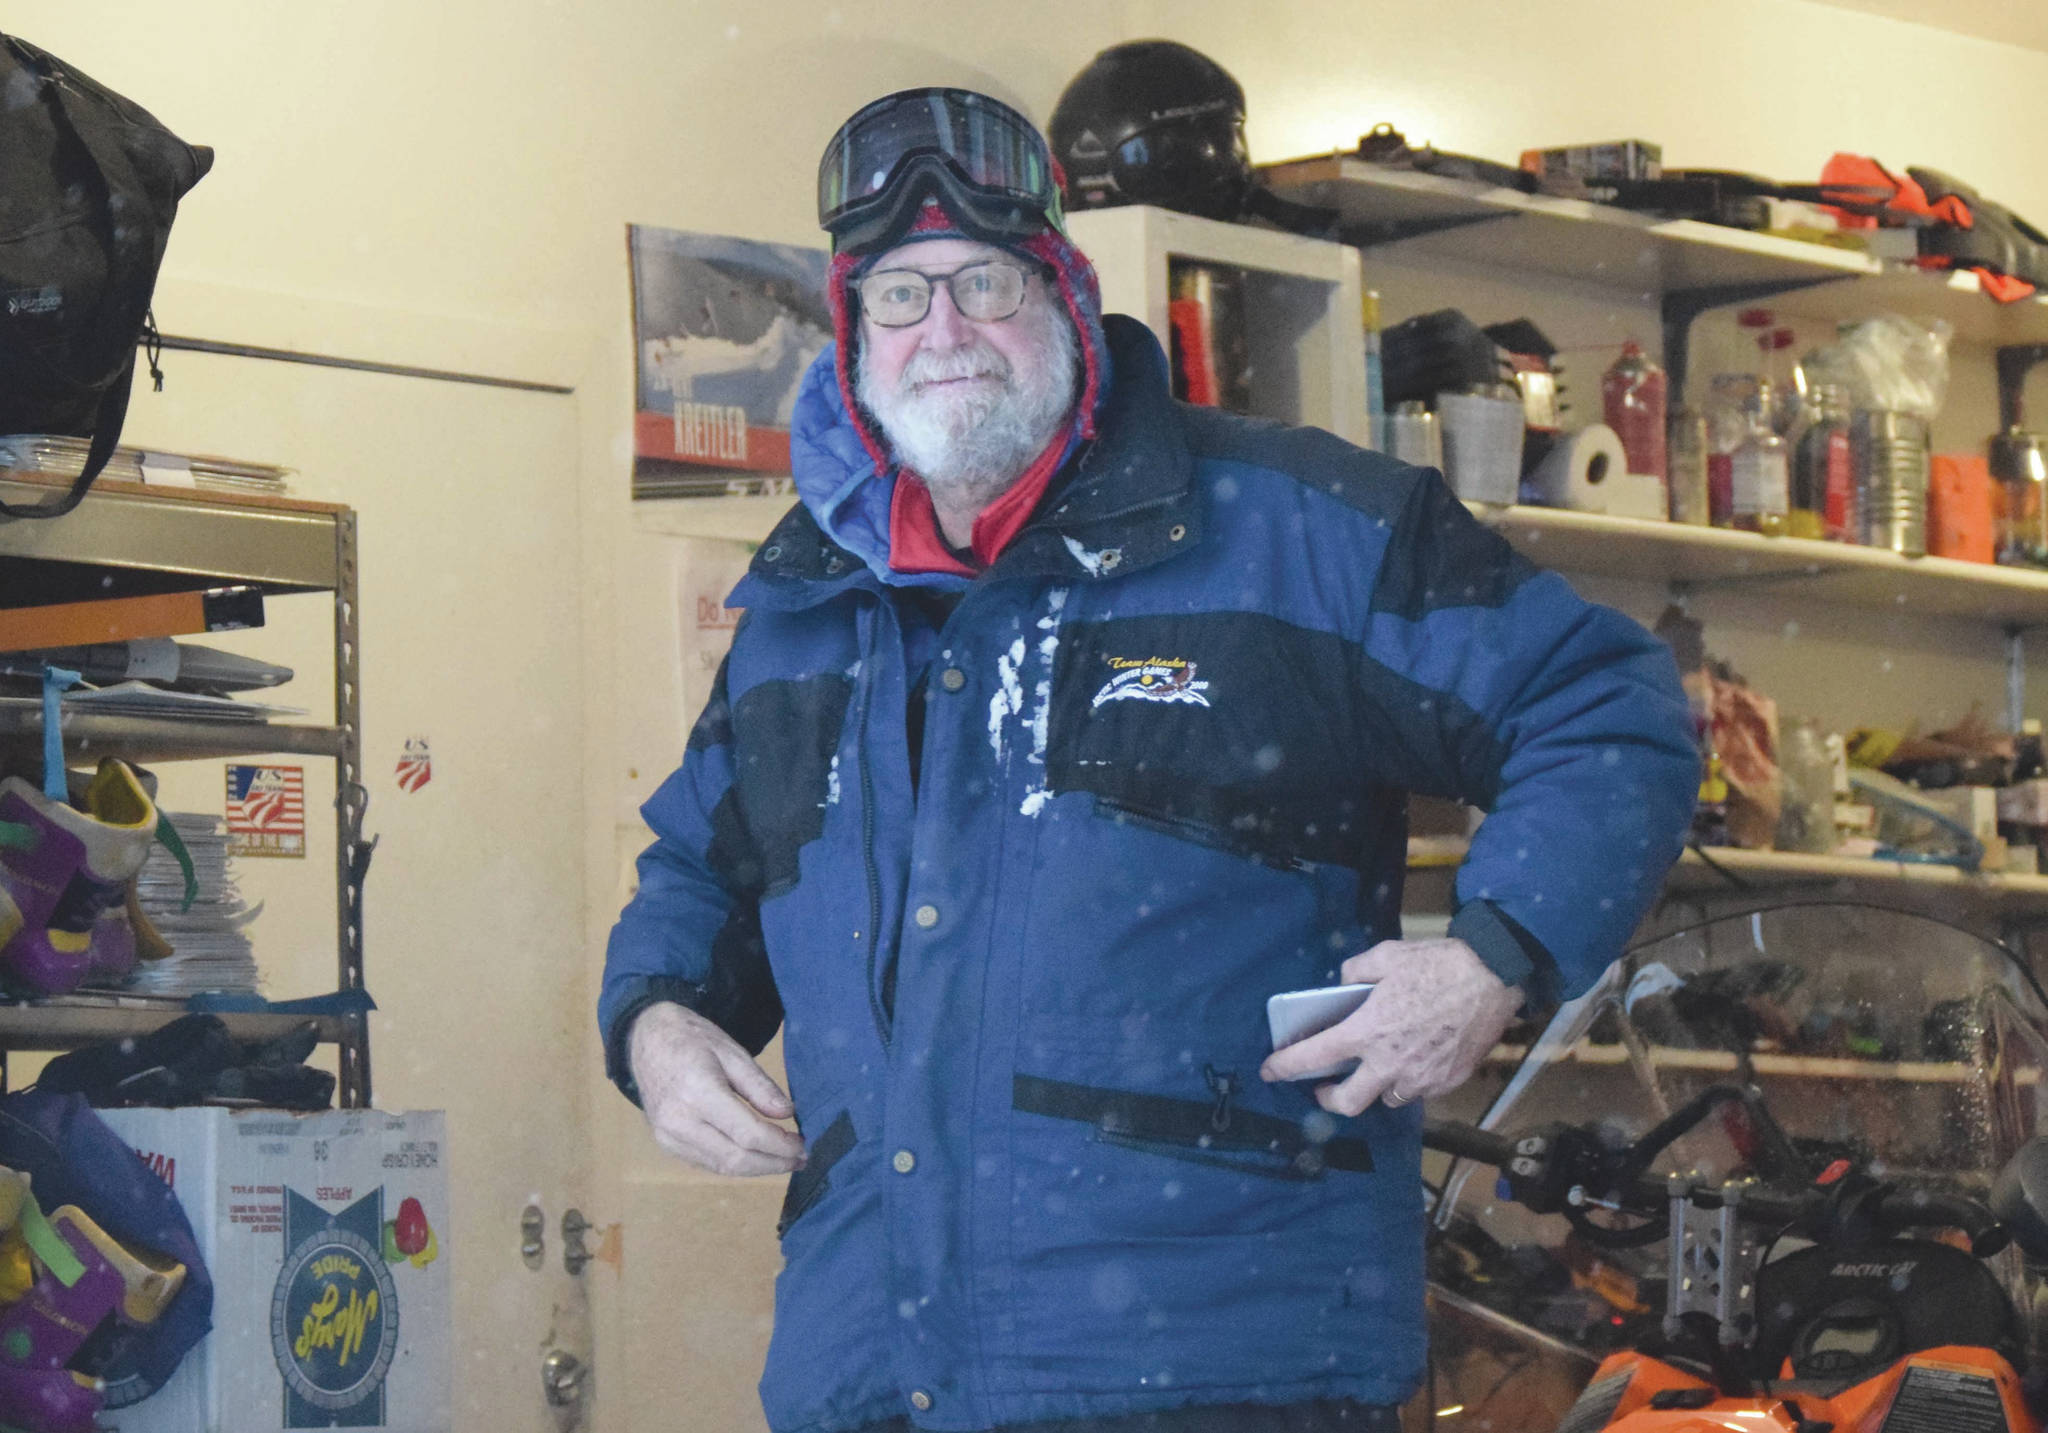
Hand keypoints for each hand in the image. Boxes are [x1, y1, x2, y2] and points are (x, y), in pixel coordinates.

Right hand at [628, 1001, 805, 1175]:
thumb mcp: (732, 1052)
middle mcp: (679, 1122)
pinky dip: (735, 1164)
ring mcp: (668, 1137)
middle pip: (735, 1159)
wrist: (647, 1040)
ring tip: (783, 1160)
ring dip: (756, 1168)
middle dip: (772, 1164)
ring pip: (721, 1168)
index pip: (748, 1134)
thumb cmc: (692, 1039)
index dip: (780, 1146)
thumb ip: (760, 1086)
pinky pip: (707, 1164)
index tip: (802, 1146)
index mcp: (698, 1093)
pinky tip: (756, 1156)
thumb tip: (787, 1114)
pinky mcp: (665, 1144)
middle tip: (800, 1158)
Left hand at [1258, 938, 1521, 1116]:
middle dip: (1330, 1099)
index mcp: (1367, 1032)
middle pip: (1348, 1103)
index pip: (1314, 1057)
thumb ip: (1356, 971)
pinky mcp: (1446, 1082)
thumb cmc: (1438, 965)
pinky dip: (1408, 1080)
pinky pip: (1418, 1090)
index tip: (1270, 1071)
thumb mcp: (1386, 955)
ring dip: (1376, 1086)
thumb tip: (1343, 984)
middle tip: (1325, 1086)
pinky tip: (1412, 1059)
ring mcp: (1420, 1078)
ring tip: (1377, 1065)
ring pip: (1387, 1098)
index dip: (1285, 1067)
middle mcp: (1389, 1064)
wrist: (1493, 978)